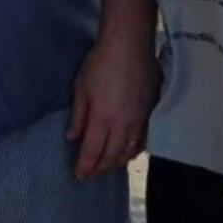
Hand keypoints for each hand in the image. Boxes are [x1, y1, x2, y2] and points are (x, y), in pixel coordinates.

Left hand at [66, 34, 159, 178]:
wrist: (129, 46)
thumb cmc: (100, 63)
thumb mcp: (81, 88)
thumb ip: (78, 116)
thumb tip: (72, 137)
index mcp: (102, 118)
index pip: (93, 151)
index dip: (85, 166)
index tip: (79, 176)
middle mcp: (123, 125)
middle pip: (111, 156)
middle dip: (100, 168)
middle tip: (90, 174)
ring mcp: (140, 120)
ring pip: (129, 151)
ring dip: (116, 162)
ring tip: (107, 167)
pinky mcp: (151, 113)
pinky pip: (142, 141)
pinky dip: (133, 151)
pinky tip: (127, 153)